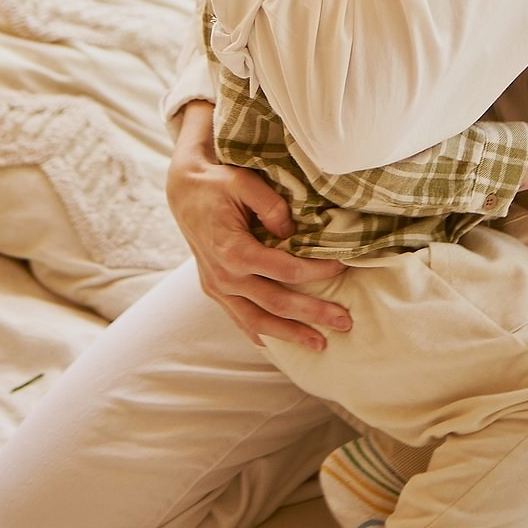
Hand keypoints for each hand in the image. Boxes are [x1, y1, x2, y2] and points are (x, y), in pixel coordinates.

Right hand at [167, 102, 350, 349]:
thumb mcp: (243, 182)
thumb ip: (270, 205)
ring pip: (256, 320)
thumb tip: (292, 231)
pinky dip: (257, 333)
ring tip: (319, 344)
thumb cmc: (217, 183)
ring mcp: (217, 286)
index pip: (284, 269)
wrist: (183, 191)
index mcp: (233, 250)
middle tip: (344, 322)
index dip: (316, 271)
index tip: (342, 267)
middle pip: (275, 303)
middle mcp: (224, 276)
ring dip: (289, 334)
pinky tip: (274, 345)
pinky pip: (237, 318)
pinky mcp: (213, 289)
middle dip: (312, 314)